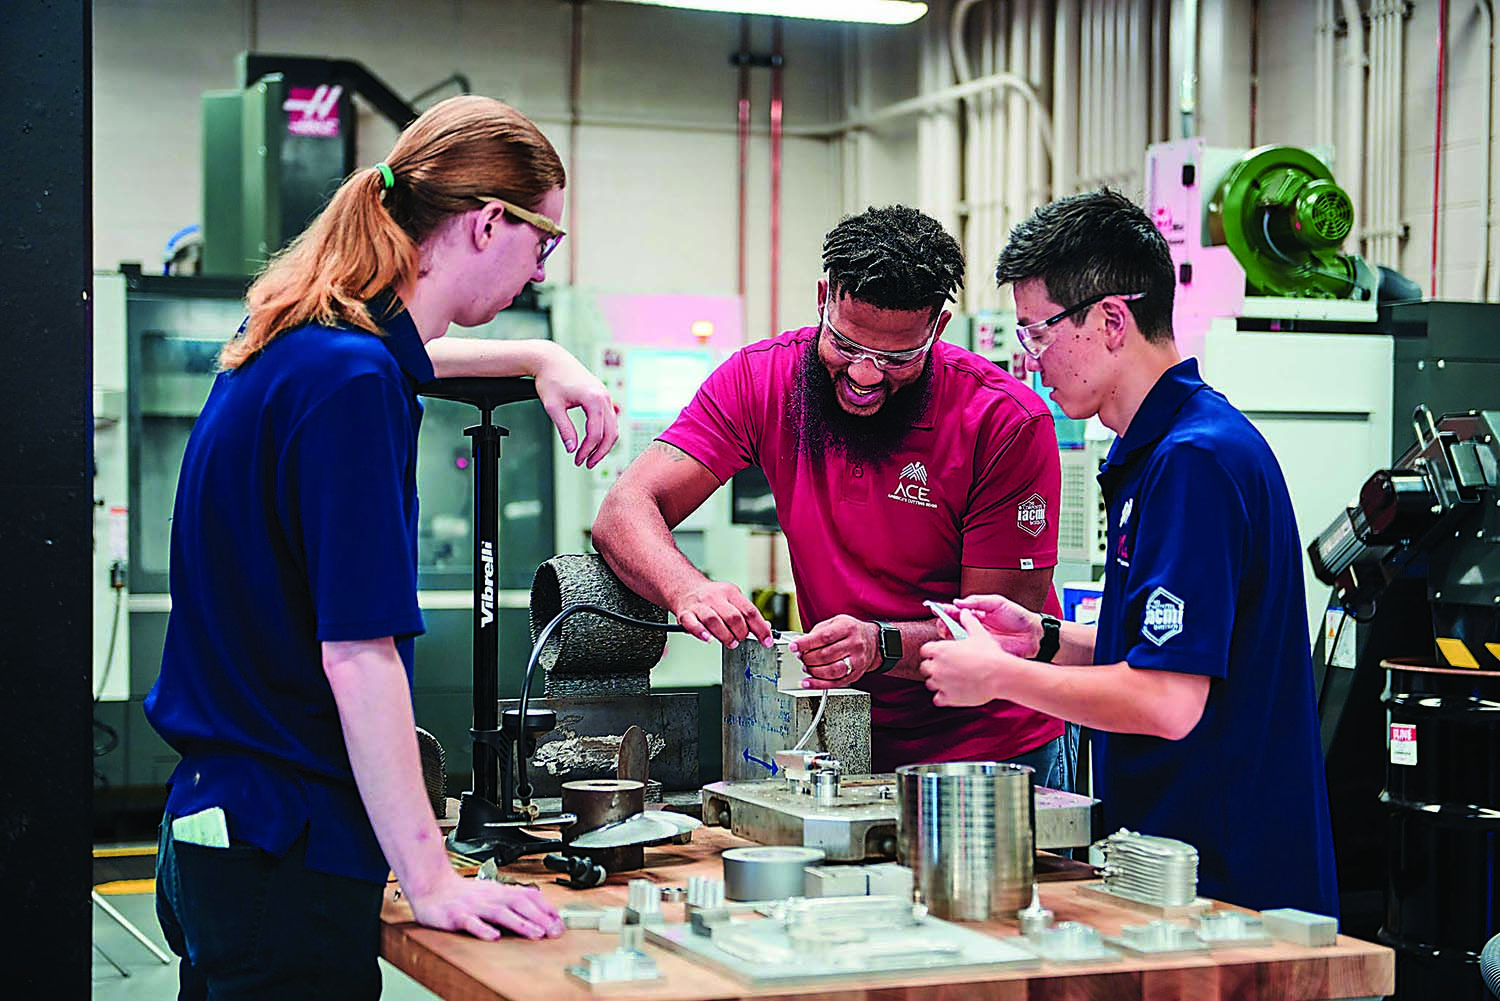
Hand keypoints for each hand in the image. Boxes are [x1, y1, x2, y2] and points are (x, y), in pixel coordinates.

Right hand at [407, 870, 564, 941]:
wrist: (433, 887)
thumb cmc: (464, 894)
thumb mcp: (493, 891)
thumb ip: (514, 897)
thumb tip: (541, 903)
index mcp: (500, 891)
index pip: (528, 896)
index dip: (546, 908)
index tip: (560, 922)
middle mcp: (490, 897)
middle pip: (518, 904)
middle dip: (539, 917)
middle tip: (555, 931)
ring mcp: (474, 906)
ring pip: (499, 913)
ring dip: (520, 923)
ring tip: (535, 933)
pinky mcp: (456, 916)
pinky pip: (470, 922)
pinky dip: (482, 929)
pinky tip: (493, 936)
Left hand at [533, 343, 618, 468]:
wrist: (551, 360)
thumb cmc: (550, 380)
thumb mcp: (553, 407)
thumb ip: (565, 429)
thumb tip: (572, 449)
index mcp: (593, 399)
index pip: (596, 434)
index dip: (587, 450)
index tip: (577, 460)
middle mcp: (604, 397)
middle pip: (610, 433)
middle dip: (600, 452)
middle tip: (587, 464)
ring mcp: (605, 395)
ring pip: (613, 426)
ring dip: (604, 444)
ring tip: (591, 456)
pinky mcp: (602, 395)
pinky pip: (611, 418)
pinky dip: (606, 432)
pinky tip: (598, 441)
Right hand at [674, 580, 773, 647]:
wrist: (686, 589)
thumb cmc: (713, 598)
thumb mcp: (733, 600)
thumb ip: (747, 614)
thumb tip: (765, 628)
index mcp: (731, 593)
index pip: (750, 611)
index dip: (761, 628)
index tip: (767, 641)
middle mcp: (715, 597)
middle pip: (733, 617)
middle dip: (741, 633)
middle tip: (741, 639)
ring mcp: (700, 605)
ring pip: (714, 620)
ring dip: (725, 635)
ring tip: (730, 642)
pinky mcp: (686, 614)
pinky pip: (692, 623)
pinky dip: (701, 632)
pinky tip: (708, 638)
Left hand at [789, 616, 878, 688]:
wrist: (874, 642)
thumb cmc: (851, 631)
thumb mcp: (836, 622)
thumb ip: (818, 631)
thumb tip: (801, 644)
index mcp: (847, 628)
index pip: (824, 637)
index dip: (806, 643)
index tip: (794, 646)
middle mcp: (854, 644)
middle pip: (826, 655)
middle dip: (808, 658)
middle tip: (801, 657)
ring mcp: (856, 661)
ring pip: (831, 671)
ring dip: (813, 671)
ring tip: (806, 667)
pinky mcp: (855, 675)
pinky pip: (835, 683)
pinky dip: (819, 685)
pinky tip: (809, 682)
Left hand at [919, 608, 1012, 706]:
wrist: (1000, 675)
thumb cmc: (990, 654)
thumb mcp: (979, 633)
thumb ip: (968, 622)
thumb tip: (965, 612)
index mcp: (940, 649)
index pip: (925, 650)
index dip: (932, 652)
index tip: (940, 654)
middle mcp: (936, 666)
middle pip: (924, 667)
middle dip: (933, 667)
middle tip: (946, 668)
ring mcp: (941, 683)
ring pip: (930, 683)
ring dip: (938, 682)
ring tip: (951, 680)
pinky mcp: (947, 697)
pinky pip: (937, 699)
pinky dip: (943, 697)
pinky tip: (953, 692)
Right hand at [946, 593, 1043, 657]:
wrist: (1033, 635)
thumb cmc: (1017, 617)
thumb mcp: (997, 602)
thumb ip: (977, 601)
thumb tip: (958, 602)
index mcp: (976, 614)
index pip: (955, 612)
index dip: (944, 610)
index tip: (936, 609)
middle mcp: (974, 628)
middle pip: (951, 627)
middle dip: (943, 624)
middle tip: (943, 624)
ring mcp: (977, 641)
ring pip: (956, 640)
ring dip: (949, 637)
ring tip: (949, 634)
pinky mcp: (982, 652)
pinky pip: (967, 652)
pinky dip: (959, 651)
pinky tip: (958, 647)